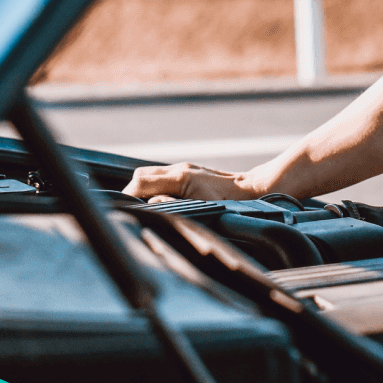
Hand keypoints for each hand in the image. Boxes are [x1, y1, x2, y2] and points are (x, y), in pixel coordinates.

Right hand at [123, 161, 259, 200]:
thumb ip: (174, 206)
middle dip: (133, 193)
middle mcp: (180, 169)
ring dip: (143, 191)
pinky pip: (163, 178)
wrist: (255, 189)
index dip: (129, 196)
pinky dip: (155, 189)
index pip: (141, 181)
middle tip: (133, 213)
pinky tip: (161, 205)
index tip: (126, 212)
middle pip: (142, 175)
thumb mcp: (203, 209)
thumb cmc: (232, 203)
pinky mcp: (190, 174)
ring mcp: (185, 170)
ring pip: (151, 175)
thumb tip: (152, 203)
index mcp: (181, 176)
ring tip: (145, 211)